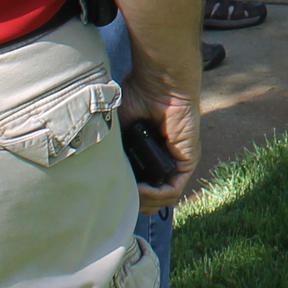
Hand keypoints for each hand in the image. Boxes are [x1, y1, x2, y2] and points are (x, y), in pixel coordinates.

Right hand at [119, 70, 199, 212]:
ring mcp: (177, 162)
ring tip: (127, 191)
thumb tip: (99, 177)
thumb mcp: (118, 130)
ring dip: (142, 201)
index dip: (126, 195)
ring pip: (163, 199)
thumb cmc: (137, 97)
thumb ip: (113, 150)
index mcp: (148, 154)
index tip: (109, 192)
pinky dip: (155, 195)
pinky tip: (140, 189)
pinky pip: (173, 190)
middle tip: (116, 196)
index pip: (140, 188)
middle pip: (151, 200)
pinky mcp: (187, 160)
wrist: (158, 83)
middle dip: (133, 203)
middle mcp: (164, 161)